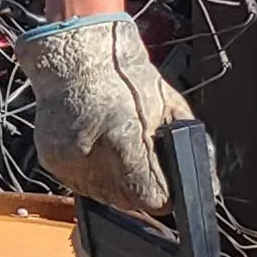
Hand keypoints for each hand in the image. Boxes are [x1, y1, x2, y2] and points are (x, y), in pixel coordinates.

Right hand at [18, 14, 191, 218]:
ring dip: (115, 184)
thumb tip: (205, 187)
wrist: (79, 54)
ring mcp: (67, 160)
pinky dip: (92, 174)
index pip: (151, 199)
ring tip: (117, 150)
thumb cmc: (125, 74)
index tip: (164, 184)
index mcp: (123, 138)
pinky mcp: (51, 161)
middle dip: (139, 188)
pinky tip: (98, 148)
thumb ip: (189, 150)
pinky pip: (79, 184)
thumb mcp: (170, 108)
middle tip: (141, 160)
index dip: (163, 194)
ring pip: (102, 197)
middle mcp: (89, 154)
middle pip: (127, 202)